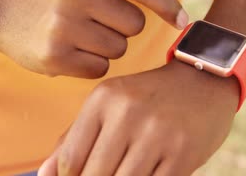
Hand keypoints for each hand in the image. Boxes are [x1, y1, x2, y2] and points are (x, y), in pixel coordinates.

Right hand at [0, 0, 187, 77]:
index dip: (166, 5)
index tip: (182, 20)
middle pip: (133, 24)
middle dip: (123, 25)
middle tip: (96, 18)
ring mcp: (62, 26)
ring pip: (118, 48)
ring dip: (108, 44)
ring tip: (80, 32)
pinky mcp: (54, 57)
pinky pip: (100, 68)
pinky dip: (92, 61)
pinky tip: (71, 48)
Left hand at [38, 60, 239, 175]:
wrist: (202, 79)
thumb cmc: (147, 97)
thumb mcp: (108, 105)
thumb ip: (74, 137)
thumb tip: (43, 174)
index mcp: (103, 99)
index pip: (71, 158)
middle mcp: (127, 113)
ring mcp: (157, 133)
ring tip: (120, 174)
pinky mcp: (182, 152)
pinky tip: (143, 175)